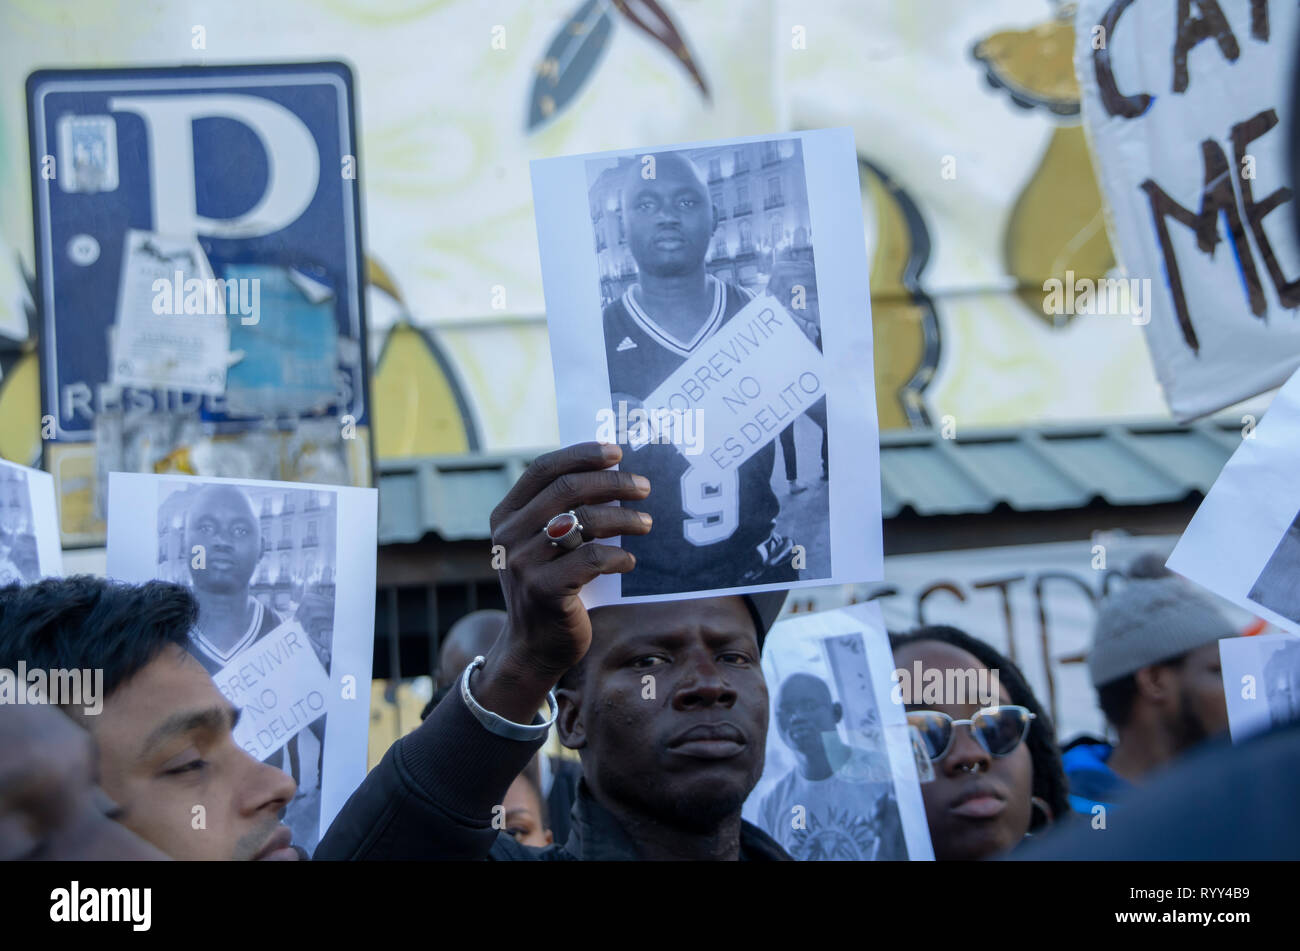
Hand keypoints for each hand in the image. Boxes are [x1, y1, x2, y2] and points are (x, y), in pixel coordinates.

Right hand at [475, 442, 651, 721]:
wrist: (533, 648)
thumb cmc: (550, 587)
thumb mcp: (542, 546)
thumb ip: (559, 512)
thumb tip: (610, 472)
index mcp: (505, 516)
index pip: (543, 469)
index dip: (581, 455)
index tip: (617, 453)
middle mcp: (508, 536)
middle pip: (568, 489)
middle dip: (613, 483)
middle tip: (644, 487)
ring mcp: (523, 563)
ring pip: (585, 521)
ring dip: (624, 518)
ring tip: (647, 524)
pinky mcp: (545, 591)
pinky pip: (593, 559)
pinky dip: (619, 556)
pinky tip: (629, 561)